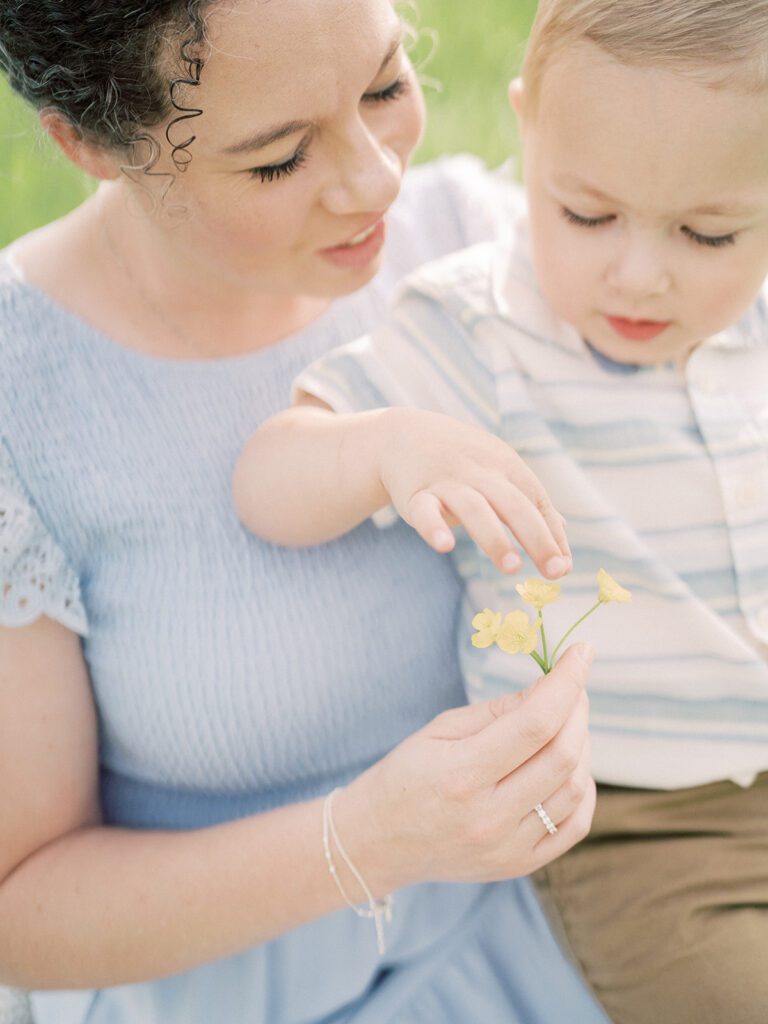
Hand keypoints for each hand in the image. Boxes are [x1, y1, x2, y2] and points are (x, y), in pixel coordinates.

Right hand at [337, 644, 595, 894]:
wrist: (377, 844)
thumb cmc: (405, 776)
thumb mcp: (439, 730)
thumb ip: (497, 711)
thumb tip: (549, 688)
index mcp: (461, 774)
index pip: (534, 723)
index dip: (566, 683)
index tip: (582, 652)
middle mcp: (488, 816)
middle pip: (563, 755)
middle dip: (577, 709)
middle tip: (572, 686)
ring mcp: (507, 847)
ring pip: (575, 788)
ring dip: (581, 746)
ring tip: (564, 725)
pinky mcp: (519, 865)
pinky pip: (575, 825)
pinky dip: (583, 788)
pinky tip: (570, 767)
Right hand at [378, 408, 570, 577]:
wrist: (402, 434)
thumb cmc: (460, 460)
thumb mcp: (498, 470)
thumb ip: (528, 501)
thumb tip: (563, 532)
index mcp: (505, 467)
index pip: (536, 501)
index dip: (552, 534)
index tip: (562, 568)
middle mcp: (481, 473)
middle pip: (514, 504)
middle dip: (536, 537)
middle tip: (553, 572)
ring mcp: (448, 483)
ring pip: (475, 509)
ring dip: (494, 538)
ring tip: (512, 566)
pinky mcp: (416, 495)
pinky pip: (425, 511)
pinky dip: (434, 528)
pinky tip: (445, 546)